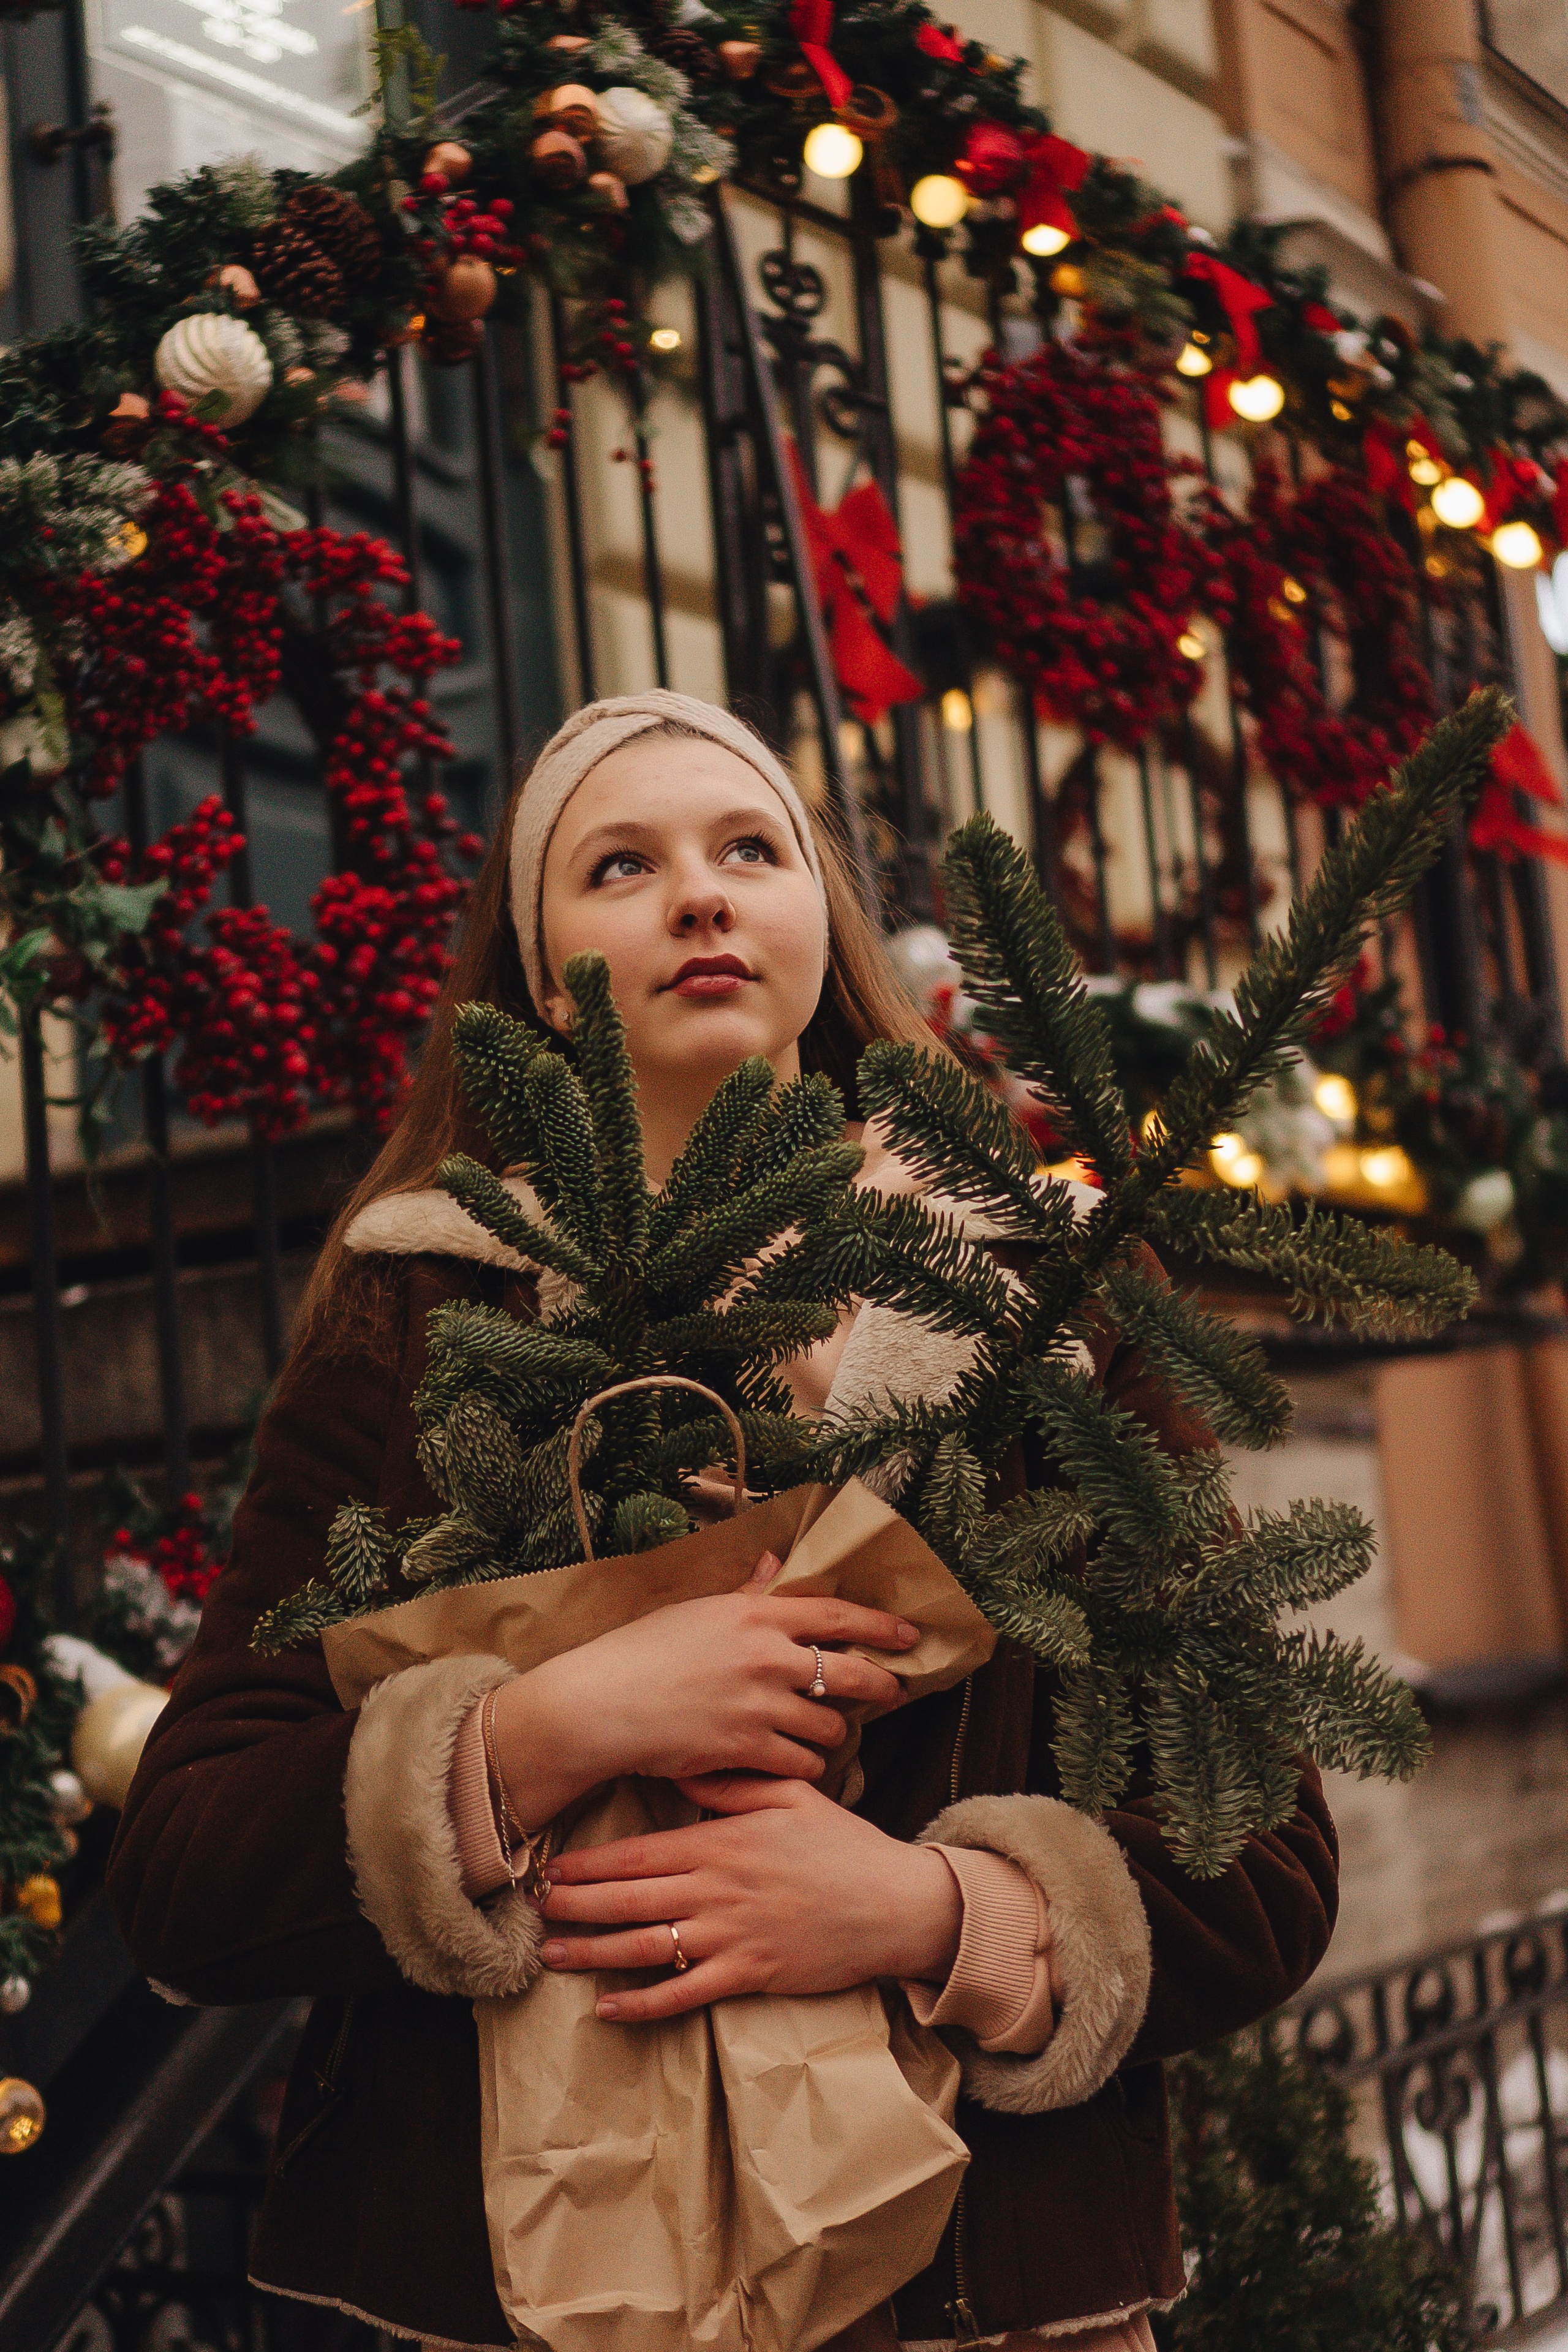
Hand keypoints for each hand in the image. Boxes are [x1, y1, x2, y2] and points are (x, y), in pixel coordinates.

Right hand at [490, 1552, 917, 1831]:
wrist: (602, 1705)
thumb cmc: (642, 1652)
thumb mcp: (698, 1611)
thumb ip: (747, 1592)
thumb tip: (776, 1561)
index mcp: (756, 1615)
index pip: (837, 1616)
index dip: (880, 1625)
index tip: (908, 1634)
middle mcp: (767, 1657)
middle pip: (850, 1674)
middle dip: (880, 1686)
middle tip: (892, 1692)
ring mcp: (760, 1706)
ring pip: (828, 1726)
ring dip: (832, 1732)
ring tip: (825, 1732)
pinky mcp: (747, 1749)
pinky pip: (801, 1762)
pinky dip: (805, 1764)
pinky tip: (796, 1761)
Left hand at [538, 1771, 963, 2021]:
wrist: (893, 1903)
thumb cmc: (843, 1846)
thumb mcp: (792, 1794)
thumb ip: (735, 1783)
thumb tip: (687, 1773)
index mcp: (721, 1843)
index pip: (638, 1854)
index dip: (588, 1864)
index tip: (549, 1868)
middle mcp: (716, 1890)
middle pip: (627, 1900)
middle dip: (573, 1905)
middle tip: (531, 1909)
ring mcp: (730, 1936)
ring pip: (643, 1947)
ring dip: (591, 1952)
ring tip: (552, 1953)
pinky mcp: (748, 1974)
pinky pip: (683, 1994)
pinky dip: (641, 2004)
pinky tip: (608, 2008)